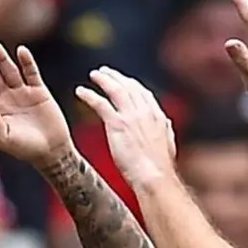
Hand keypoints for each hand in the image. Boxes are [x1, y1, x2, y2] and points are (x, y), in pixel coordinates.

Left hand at [0, 42, 72, 166]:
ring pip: (10, 72)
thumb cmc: (24, 148)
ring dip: (3, 59)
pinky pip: (31, 73)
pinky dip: (27, 62)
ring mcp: (22, 92)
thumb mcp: (5, 138)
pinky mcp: (39, 90)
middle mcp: (6, 98)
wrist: (51, 151)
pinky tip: (21, 51)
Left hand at [75, 66, 175, 185]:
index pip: (143, 94)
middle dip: (117, 77)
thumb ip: (165, 130)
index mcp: (157, 116)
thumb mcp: (168, 144)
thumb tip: (166, 123)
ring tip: (94, 75)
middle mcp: (145, 112)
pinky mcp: (117, 124)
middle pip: (129, 87)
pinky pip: (100, 104)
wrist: (155, 176)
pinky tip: (80, 92)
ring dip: (104, 80)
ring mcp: (131, 116)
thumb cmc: (160, 168)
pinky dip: (89, 95)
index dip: (132, 85)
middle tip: (105, 71)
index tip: (124, 81)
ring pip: (115, 90)